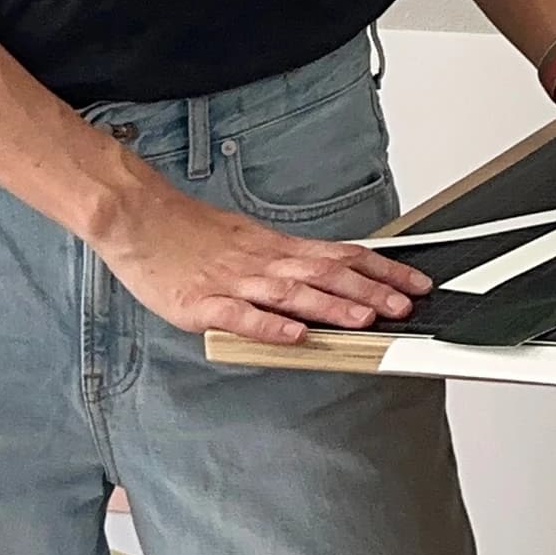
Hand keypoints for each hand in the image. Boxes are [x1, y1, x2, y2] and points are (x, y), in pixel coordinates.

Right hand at [93, 178, 433, 344]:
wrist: (139, 217)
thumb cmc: (191, 234)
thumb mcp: (249, 241)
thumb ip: (287, 262)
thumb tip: (329, 276)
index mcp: (277, 248)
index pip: (342, 256)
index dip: (382, 270)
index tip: (415, 282)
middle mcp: (264, 262)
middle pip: (326, 274)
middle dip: (370, 290)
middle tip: (405, 305)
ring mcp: (235, 282)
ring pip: (292, 294)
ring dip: (331, 308)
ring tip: (365, 320)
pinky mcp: (203, 303)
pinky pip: (241, 317)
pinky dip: (270, 327)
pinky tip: (295, 337)